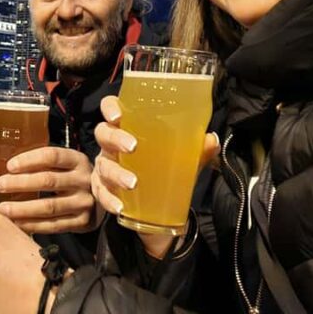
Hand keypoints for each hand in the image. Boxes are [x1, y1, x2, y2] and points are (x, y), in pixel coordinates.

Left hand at [0, 146, 99, 233]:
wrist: (105, 198)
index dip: (29, 160)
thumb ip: (45, 163)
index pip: (52, 156)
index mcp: (77, 160)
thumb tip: (8, 168)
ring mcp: (84, 202)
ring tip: (3, 208)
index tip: (9, 166)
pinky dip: (32, 225)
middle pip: (48, 181)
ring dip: (22, 209)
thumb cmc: (73, 177)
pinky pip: (54, 225)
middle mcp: (84, 180)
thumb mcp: (66, 164)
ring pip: (49, 206)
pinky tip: (16, 223)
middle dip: (20, 183)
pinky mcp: (83, 222)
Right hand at [91, 96, 218, 256]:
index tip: (119, 115)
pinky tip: (120, 206)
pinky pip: (101, 194)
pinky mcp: (103, 190)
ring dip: (116, 174)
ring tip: (132, 183)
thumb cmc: (162, 166)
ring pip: (103, 166)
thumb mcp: (181, 157)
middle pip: (103, 134)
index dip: (110, 107)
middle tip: (132, 147)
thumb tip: (211, 140)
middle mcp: (111, 145)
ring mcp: (104, 167)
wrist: (155, 204)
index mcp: (126, 128)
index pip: (111, 108)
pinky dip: (109, 200)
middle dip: (115, 139)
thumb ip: (196, 149)